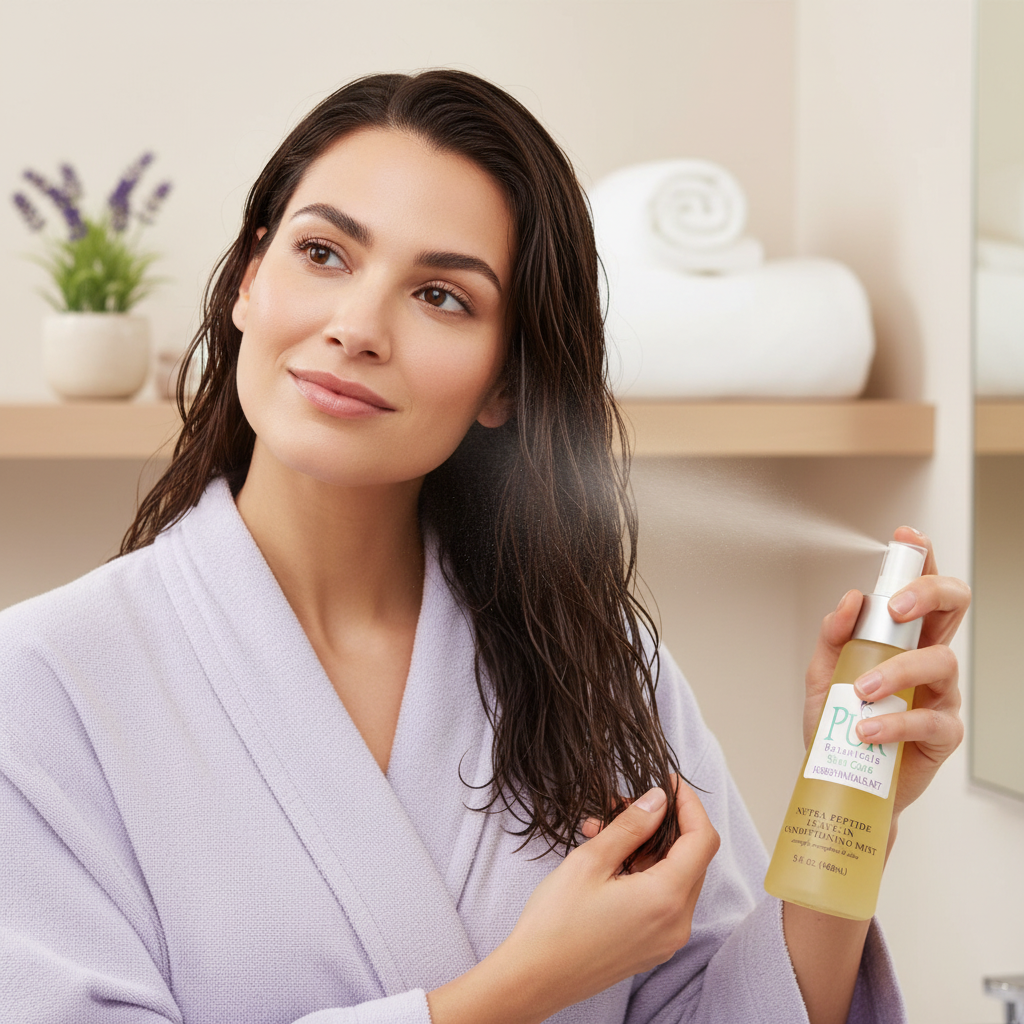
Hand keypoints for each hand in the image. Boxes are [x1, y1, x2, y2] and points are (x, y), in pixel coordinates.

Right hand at [427, 777, 718, 1023]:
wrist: (534, 978)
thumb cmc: (556, 921)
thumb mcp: (591, 860)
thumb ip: (631, 825)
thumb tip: (659, 799)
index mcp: (666, 898)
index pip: (702, 839)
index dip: (690, 805)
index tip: (668, 782)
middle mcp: (677, 922)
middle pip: (691, 857)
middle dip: (662, 824)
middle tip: (622, 804)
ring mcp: (667, 938)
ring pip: (674, 876)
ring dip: (647, 847)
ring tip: (601, 832)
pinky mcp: (653, 945)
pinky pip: (662, 899)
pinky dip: (643, 872)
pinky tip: (607, 860)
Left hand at [804, 526, 969, 826]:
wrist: (840, 779)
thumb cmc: (838, 725)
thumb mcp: (822, 675)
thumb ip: (833, 636)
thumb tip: (851, 600)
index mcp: (901, 639)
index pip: (919, 590)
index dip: (921, 560)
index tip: (907, 539)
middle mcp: (926, 658)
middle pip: (952, 607)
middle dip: (928, 593)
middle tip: (894, 608)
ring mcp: (940, 694)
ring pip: (941, 661)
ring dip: (899, 670)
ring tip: (863, 692)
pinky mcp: (942, 734)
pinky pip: (931, 719)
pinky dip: (896, 721)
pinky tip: (869, 729)